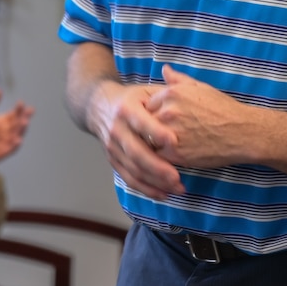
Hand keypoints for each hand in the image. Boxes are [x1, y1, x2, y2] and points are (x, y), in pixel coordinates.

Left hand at [0, 99, 33, 173]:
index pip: (13, 115)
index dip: (18, 110)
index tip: (21, 103)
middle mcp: (3, 133)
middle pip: (17, 124)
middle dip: (24, 117)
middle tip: (28, 111)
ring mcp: (2, 143)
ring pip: (16, 136)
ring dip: (21, 130)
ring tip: (25, 122)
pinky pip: (9, 150)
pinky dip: (14, 146)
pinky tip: (18, 140)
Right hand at [86, 77, 180, 200]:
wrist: (98, 106)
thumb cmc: (132, 98)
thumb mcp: (146, 91)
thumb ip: (166, 94)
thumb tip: (189, 99)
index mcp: (126, 109)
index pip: (140, 122)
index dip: (155, 132)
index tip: (173, 141)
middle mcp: (117, 129)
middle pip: (135, 152)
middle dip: (156, 167)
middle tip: (177, 177)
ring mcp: (113, 147)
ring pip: (133, 169)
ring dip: (155, 182)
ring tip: (177, 188)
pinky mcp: (113, 160)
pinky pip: (129, 178)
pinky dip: (146, 189)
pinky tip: (163, 194)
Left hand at [145, 65, 255, 170]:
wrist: (244, 133)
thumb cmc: (224, 109)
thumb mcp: (201, 88)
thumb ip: (178, 80)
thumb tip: (164, 69)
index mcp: (171, 94)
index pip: (146, 105)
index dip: (151, 114)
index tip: (158, 120)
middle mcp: (167, 112)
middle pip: (143, 122)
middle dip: (149, 129)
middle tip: (158, 134)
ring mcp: (170, 133)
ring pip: (148, 140)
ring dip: (153, 143)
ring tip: (165, 145)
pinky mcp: (175, 154)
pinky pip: (158, 156)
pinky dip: (162, 156)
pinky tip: (172, 154)